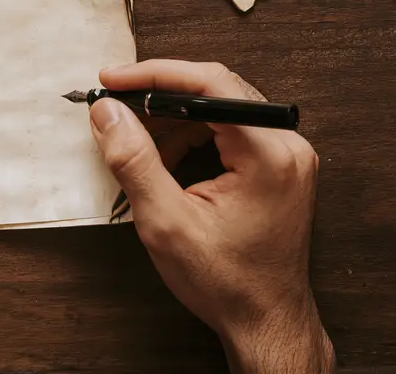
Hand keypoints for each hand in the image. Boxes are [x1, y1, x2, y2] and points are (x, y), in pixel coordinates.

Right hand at [90, 60, 332, 373]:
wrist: (265, 322)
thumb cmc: (226, 282)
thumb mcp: (166, 223)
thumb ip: (134, 160)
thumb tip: (108, 113)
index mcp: (268, 155)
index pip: (210, 84)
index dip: (155, 74)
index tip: (114, 79)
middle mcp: (287, 145)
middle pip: (216, 89)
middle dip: (160, 94)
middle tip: (116, 104)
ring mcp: (288, 154)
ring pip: (220, 107)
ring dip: (174, 118)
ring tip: (138, 142)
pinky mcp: (280, 164)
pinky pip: (231, 128)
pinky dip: (194, 135)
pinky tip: (167, 159)